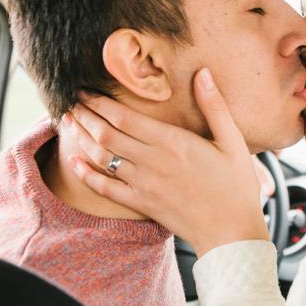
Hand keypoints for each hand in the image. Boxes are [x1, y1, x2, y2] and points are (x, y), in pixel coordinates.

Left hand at [60, 67, 269, 257]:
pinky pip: (105, 188)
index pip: (125, 116)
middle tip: (71, 102)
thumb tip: (203, 73)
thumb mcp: (232, 141)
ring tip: (69, 122)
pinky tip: (74, 161)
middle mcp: (152, 161)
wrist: (231, 232)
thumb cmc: (236, 186)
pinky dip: (86, 174)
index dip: (100, 102)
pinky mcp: (141, 204)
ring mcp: (143, 185)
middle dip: (85, 115)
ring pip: (102, 157)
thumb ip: (214, 106)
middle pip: (106, 133)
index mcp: (173, 142)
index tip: (86, 90)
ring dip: (82, 137)